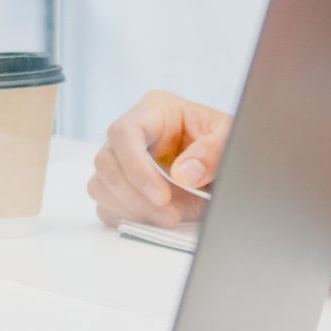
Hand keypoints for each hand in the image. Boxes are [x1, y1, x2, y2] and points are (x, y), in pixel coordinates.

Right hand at [86, 89, 231, 228]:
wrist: (228, 166)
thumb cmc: (224, 143)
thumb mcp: (229, 137)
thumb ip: (213, 152)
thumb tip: (184, 174)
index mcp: (154, 111)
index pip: (124, 132)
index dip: (136, 166)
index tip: (162, 196)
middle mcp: (131, 134)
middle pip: (106, 161)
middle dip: (135, 195)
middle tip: (170, 215)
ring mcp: (121, 161)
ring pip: (100, 185)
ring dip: (131, 208)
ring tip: (169, 218)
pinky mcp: (120, 187)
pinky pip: (106, 205)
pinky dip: (127, 217)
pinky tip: (155, 220)